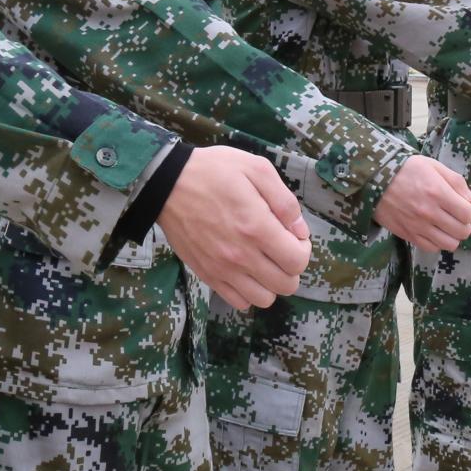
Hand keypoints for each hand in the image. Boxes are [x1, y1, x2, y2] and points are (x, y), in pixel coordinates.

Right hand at [158, 146, 310, 310]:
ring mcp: (222, 269)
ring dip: (271, 283)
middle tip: (282, 248)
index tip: (294, 236)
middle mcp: (241, 255)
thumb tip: (300, 229)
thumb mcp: (256, 168)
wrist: (166, 184)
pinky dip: (248, 292)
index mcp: (257, 228)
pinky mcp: (207, 275)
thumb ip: (284, 201)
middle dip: (292, 267)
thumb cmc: (213, 171)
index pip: (297, 261)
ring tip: (264, 261)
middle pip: (286, 285)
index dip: (303, 250)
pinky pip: (238, 302)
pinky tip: (245, 270)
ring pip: (263, 299)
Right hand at [373, 154, 470, 256]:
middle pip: (462, 231)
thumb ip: (457, 183)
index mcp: (438, 193)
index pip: (468, 214)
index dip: (470, 210)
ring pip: (449, 244)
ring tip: (446, 226)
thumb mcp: (434, 166)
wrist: (374, 179)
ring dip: (452, 235)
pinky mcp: (407, 235)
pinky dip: (437, 242)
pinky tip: (433, 231)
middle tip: (456, 216)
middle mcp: (429, 212)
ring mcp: (418, 226)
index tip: (464, 205)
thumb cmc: (406, 169)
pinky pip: (431, 248)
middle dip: (464, 224)